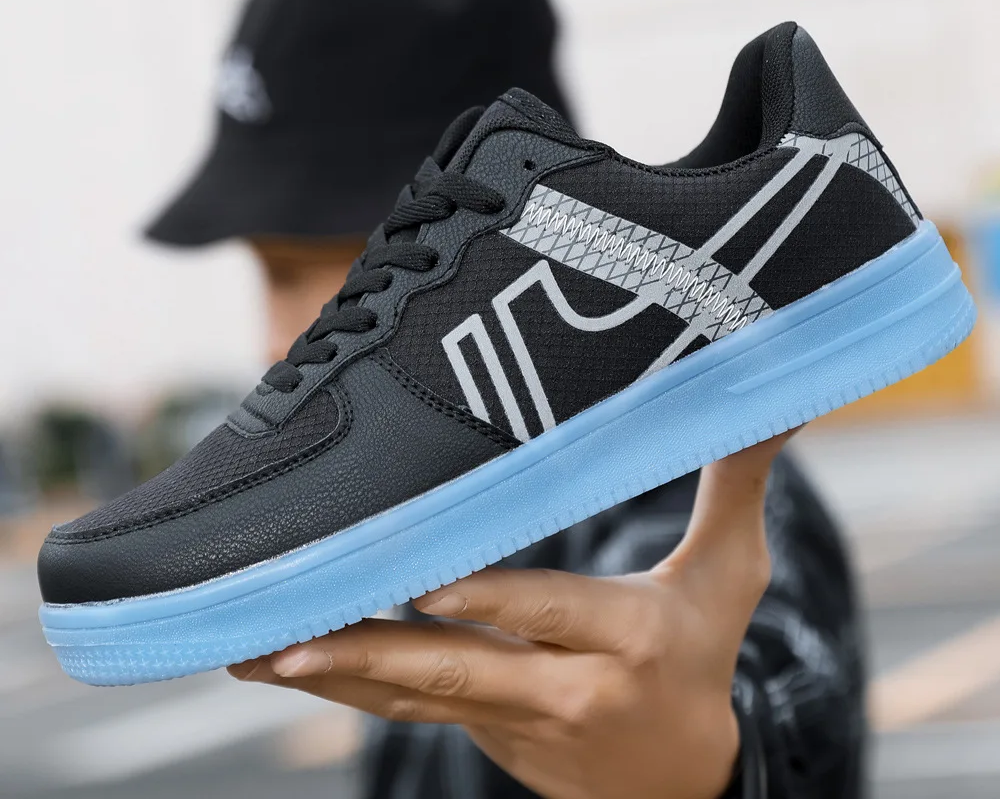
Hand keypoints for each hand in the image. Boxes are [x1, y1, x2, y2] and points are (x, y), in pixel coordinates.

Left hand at [230, 433, 793, 798]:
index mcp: (626, 641)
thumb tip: (770, 400)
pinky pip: (408, 706)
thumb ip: (734, 485)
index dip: (486, 601)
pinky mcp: (483, 735)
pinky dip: (347, 685)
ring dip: (333, 673)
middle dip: (368, 654)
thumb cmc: (701, 655)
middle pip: (457, 669)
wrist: (683, 783)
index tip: (419, 585)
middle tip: (286, 638)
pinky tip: (284, 662)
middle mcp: (565, 691)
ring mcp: (512, 725)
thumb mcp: (730, 576)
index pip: (547, 613)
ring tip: (250, 651)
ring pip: (414, 695)